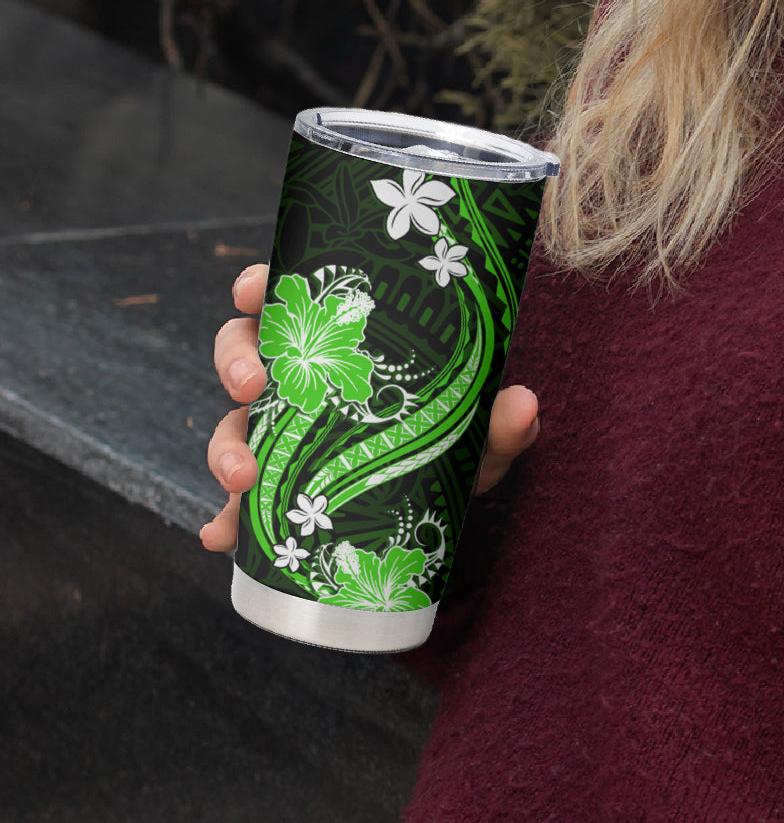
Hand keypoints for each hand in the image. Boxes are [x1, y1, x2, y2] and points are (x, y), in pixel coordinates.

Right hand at [198, 264, 539, 550]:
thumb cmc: (459, 436)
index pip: (290, 299)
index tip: (253, 290)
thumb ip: (501, 420)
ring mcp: (288, 432)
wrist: (451, 493)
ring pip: (234, 423)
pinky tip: (221, 536)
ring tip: (241, 476)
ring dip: (225, 446)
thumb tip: (523, 404)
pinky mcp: (282, 486)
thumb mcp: (481, 429)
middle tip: (252, 385)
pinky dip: (225, 518)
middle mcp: (305, 379)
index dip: (259, 287)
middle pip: (244, 353)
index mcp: (343, 342)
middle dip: (235, 364)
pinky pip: (242, 500)